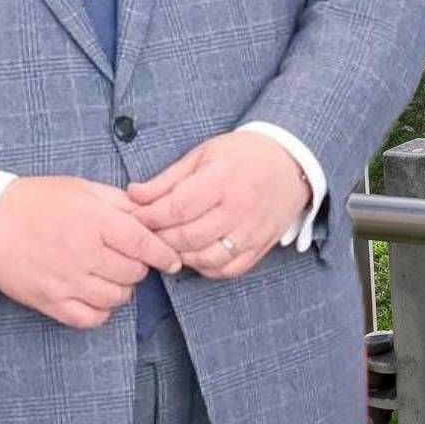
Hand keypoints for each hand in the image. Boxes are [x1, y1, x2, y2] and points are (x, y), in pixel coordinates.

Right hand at [0, 175, 185, 328]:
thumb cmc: (34, 201)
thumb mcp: (81, 189)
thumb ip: (119, 202)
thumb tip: (150, 213)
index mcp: (96, 223)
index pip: (146, 245)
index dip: (165, 254)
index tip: (172, 259)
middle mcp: (85, 254)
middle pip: (134, 273)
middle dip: (138, 267)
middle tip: (128, 259)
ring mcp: (66, 281)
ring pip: (116, 298)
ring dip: (120, 289)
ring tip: (109, 275)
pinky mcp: (49, 301)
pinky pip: (90, 318)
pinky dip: (99, 311)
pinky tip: (94, 296)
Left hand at [126, 130, 310, 280]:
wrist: (291, 160)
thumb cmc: (243, 154)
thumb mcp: (202, 154)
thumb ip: (167, 179)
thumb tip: (133, 195)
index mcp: (221, 180)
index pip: (176, 208)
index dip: (150, 218)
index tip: (136, 218)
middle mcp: (239, 208)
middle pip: (188, 237)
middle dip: (161, 240)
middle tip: (148, 235)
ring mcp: (253, 230)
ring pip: (208, 258)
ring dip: (183, 257)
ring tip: (171, 246)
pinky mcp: (263, 244)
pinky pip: (231, 269)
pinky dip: (209, 269)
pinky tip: (197, 257)